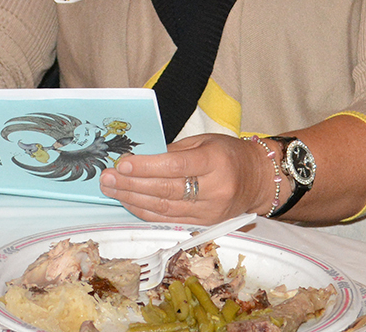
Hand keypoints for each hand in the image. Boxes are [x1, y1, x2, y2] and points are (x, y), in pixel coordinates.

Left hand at [98, 134, 269, 223]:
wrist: (259, 180)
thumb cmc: (228, 154)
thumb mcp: (203, 142)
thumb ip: (172, 151)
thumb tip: (138, 159)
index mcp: (216, 162)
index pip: (175, 166)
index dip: (146, 167)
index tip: (122, 164)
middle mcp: (215, 189)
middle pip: (166, 190)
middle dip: (131, 184)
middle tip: (106, 178)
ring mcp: (211, 211)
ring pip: (164, 208)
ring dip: (133, 200)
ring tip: (111, 190)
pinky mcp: (205, 224)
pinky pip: (169, 220)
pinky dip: (145, 212)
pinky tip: (128, 202)